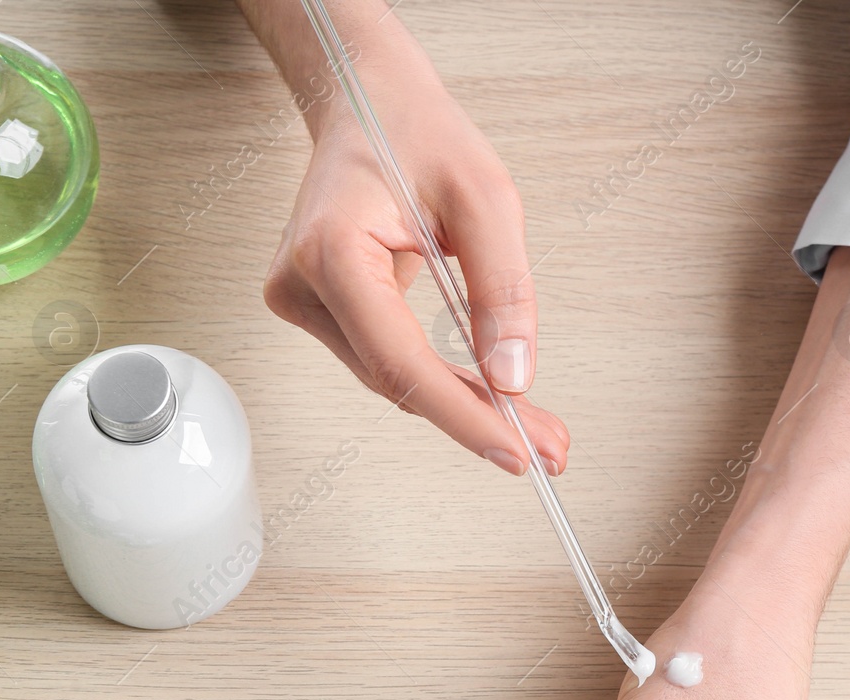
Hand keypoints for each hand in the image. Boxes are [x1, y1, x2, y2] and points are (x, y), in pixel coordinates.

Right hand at [262, 39, 568, 476]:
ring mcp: (303, 299)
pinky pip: (388, 359)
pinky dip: (440, 380)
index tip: (516, 450)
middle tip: (547, 449)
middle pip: (396, 380)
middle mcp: (302, 282)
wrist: (366, 99)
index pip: (399, 359)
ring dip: (463, 406)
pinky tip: (490, 396)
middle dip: (476, 418)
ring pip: (392, 378)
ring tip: (532, 427)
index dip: (462, 414)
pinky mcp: (320, 308)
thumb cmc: (416, 132)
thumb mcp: (486, 198)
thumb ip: (503, 290)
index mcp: (330, 248)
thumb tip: (514, 376)